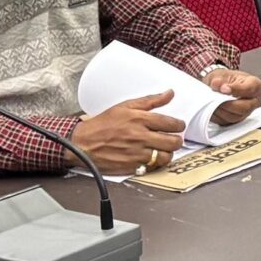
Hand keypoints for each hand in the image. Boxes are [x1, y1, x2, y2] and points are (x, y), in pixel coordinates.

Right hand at [71, 90, 185, 172]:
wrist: (82, 143)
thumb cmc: (102, 125)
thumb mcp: (124, 107)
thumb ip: (150, 101)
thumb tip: (169, 93)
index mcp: (139, 119)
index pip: (172, 123)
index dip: (179, 125)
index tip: (178, 126)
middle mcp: (140, 136)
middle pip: (173, 142)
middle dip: (176, 140)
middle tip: (172, 139)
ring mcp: (137, 153)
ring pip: (166, 156)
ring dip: (168, 153)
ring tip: (163, 149)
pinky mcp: (132, 166)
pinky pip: (153, 167)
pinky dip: (155, 163)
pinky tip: (151, 157)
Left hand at [204, 68, 260, 125]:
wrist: (222, 86)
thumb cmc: (227, 79)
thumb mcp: (222, 74)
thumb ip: (219, 79)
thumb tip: (216, 84)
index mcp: (256, 85)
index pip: (249, 90)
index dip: (236, 90)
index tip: (223, 88)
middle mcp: (254, 101)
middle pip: (244, 107)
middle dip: (227, 104)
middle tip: (215, 98)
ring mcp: (247, 112)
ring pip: (234, 116)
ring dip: (220, 110)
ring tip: (212, 101)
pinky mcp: (237, 120)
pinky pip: (226, 122)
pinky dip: (217, 115)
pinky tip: (212, 107)